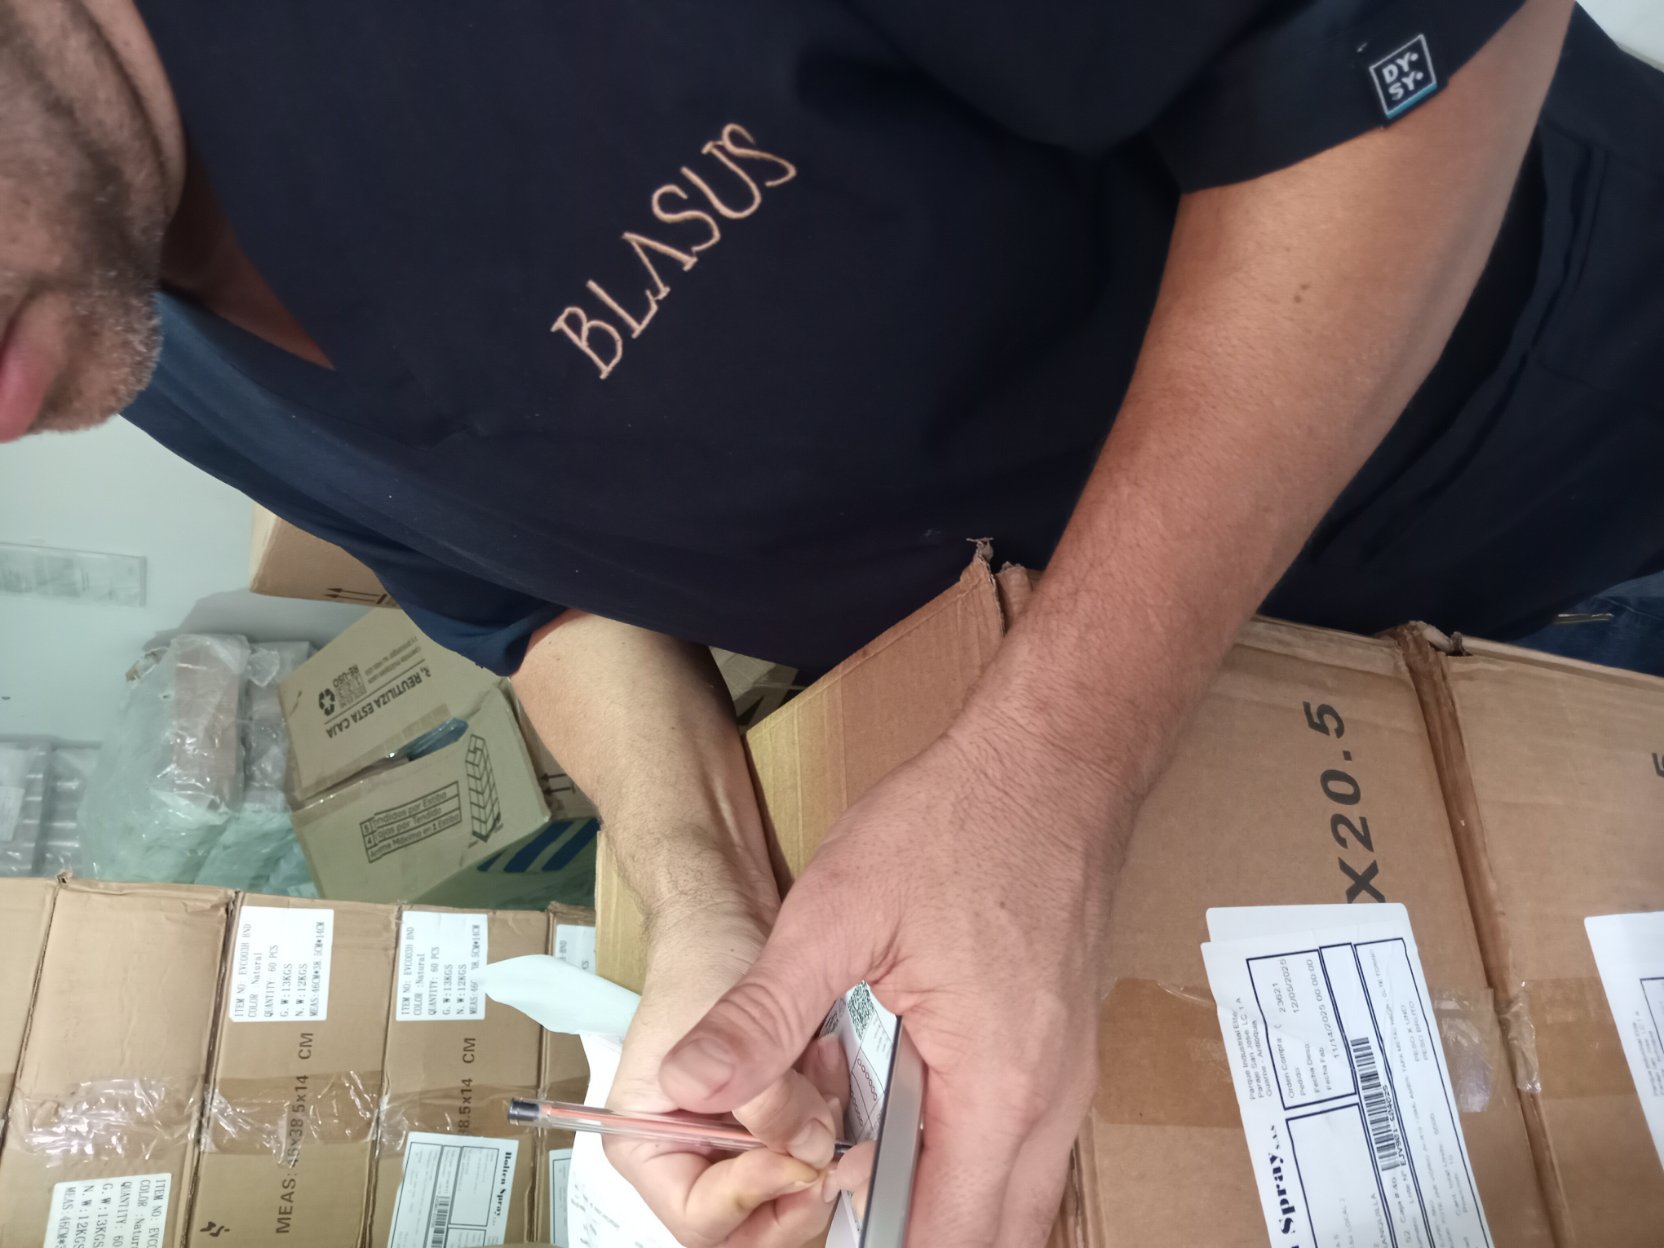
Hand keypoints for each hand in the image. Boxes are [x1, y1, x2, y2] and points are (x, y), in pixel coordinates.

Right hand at [607, 907, 853, 1247]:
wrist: (730, 914)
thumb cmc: (701, 957)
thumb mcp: (721, 1022)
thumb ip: (760, 1094)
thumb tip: (804, 1148)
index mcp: (646, 1145)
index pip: (700, 1218)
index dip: (755, 1195)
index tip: (797, 1154)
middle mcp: (689, 1155)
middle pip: (750, 1225)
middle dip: (797, 1187)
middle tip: (835, 1143)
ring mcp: (738, 1143)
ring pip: (792, 1195)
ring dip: (822, 1144)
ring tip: (825, 1073)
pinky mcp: (779, 1123)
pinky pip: (817, 1150)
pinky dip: (833, 1115)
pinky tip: (832, 1064)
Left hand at [658, 712, 1124, 1245]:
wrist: (1052, 759)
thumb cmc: (960, 821)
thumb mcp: (839, 910)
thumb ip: (764, 1011)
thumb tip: (690, 1082)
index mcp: (998, 1085)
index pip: (944, 1236)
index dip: (873, 1246)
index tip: (811, 1214)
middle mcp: (1050, 1100)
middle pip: (990, 1233)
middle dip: (910, 1236)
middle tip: (831, 1194)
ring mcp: (1067, 1076)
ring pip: (1014, 1196)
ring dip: (941, 1202)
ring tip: (858, 1164)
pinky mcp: (1062, 1049)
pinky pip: (1023, 1147)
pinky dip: (966, 1158)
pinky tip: (905, 1116)